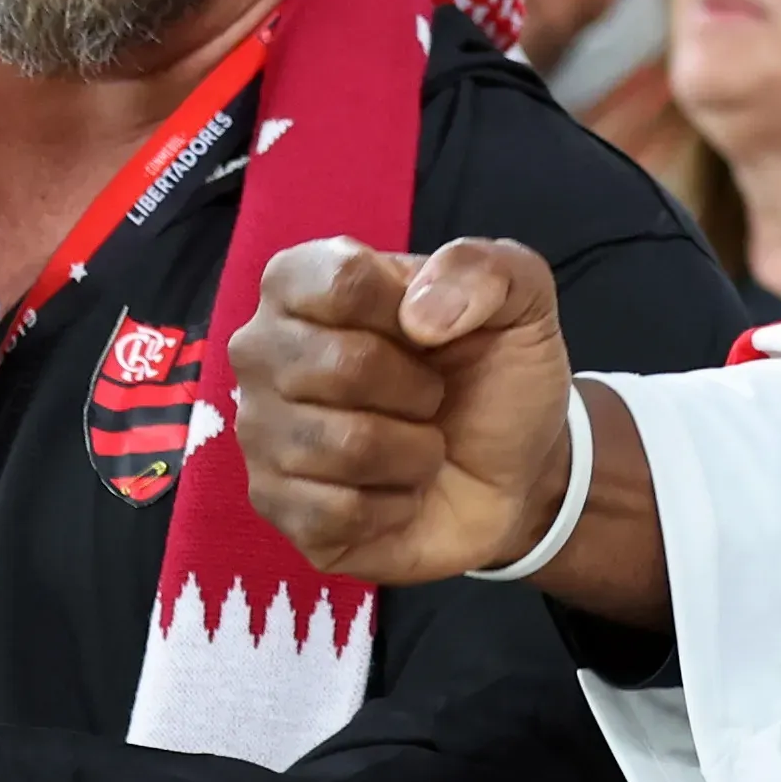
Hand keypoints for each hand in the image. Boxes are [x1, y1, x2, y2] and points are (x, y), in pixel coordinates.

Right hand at [232, 235, 578, 583]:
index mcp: (305, 280)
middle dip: (419, 390)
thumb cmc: (495, 374)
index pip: (340, 281)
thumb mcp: (522, 300)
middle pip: (341, 365)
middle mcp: (264, 349)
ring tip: (420, 445)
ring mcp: (258, 431)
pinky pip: (336, 511)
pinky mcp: (273, 506)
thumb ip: (485, 270)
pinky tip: (398, 493)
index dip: (409, 312)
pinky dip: (394, 506)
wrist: (511, 472)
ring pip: (344, 447)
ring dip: (414, 453)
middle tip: (432, 398)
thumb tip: (420, 315)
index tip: (432, 333)